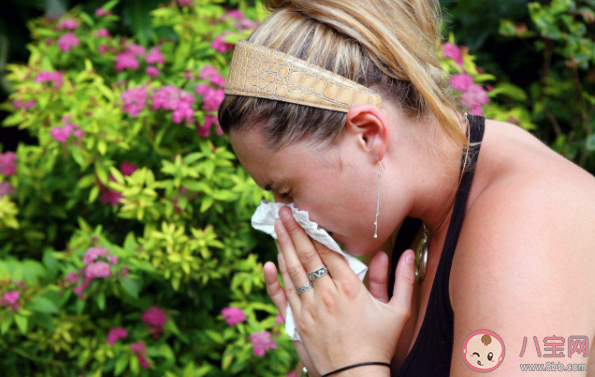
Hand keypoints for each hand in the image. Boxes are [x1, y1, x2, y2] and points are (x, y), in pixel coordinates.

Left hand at [264, 207, 415, 375]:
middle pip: (306, 255)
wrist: (355, 376)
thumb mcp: (398, 311)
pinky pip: (283, 295)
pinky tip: (268, 263)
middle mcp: (326, 294)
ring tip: (276, 226)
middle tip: (283, 210)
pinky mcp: (297, 322)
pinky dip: (274, 279)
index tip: (305, 214)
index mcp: (350, 288)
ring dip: (282, 246)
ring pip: (292, 271)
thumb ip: (403, 280)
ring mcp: (309, 308)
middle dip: (293, 230)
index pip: (328, 251)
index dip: (314, 230)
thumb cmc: (378, 344)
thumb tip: (406, 253)